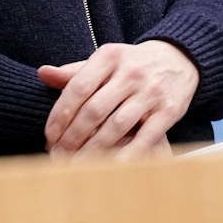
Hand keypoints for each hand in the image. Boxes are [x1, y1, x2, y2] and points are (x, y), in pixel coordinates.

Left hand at [38, 40, 198, 161]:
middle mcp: (131, 73)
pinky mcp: (169, 110)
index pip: (78, 88)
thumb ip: (75, 72)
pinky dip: (128, 154)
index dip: (60, 115)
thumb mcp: (106, 61)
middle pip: (94, 110)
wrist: (179, 58)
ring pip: (116, 126)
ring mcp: (151, 92)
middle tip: (58, 156)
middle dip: (72, 137)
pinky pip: (145, 137)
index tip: (50, 136)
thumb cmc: (133, 64)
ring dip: (93, 150)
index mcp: (110, 56)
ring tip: (77, 165)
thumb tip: (42, 73)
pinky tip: (111, 166)